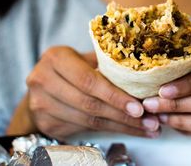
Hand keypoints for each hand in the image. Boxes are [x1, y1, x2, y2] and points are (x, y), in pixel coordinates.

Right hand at [8, 46, 159, 139]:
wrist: (42, 85)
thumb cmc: (72, 68)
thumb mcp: (85, 58)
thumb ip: (106, 64)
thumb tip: (143, 77)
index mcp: (56, 58)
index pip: (89, 81)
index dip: (115, 96)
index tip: (139, 107)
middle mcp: (43, 80)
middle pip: (89, 103)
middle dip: (123, 115)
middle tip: (149, 121)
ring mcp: (41, 104)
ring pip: (88, 120)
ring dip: (121, 126)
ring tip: (146, 128)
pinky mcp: (45, 123)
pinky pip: (83, 129)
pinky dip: (109, 131)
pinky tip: (128, 130)